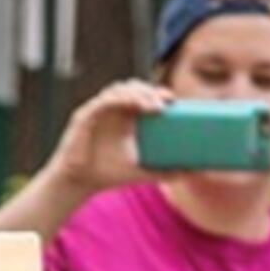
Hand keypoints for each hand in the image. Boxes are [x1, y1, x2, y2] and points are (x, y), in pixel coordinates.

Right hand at [49, 78, 169, 196]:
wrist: (79, 184)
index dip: (157, 93)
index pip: (142, 95)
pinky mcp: (84, 116)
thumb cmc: (106, 174)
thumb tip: (190, 173)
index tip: (173, 101)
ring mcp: (97, 111)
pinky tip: (131, 105)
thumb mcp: (140, 172)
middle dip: (149, 91)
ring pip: (118, 90)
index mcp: (125, 117)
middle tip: (165, 102)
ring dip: (136, 93)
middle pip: (132, 87)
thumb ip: (164, 171)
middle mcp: (111, 110)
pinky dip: (117, 100)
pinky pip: (102, 101)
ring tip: (152, 106)